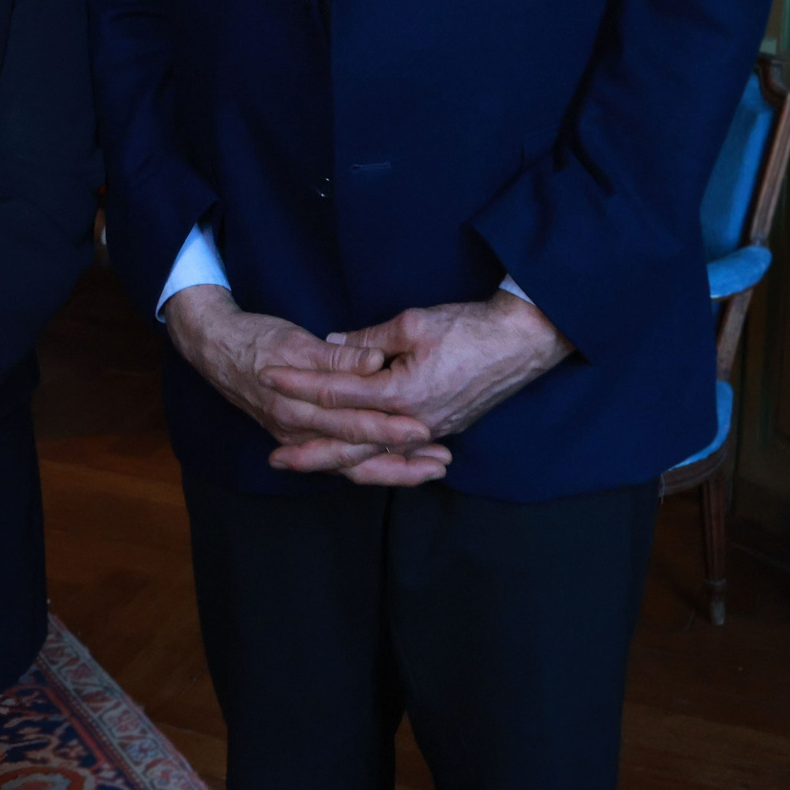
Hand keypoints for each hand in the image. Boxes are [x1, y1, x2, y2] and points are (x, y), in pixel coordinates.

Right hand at [164, 285, 449, 487]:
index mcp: (298, 411)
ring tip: (432, 468)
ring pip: (352, 467)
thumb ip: (336, 356)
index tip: (425, 429)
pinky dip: (372, 464)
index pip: (352, 426)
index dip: (390, 429)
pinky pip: (341, 461)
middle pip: (357, 460)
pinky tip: (398, 462)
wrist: (215, 348)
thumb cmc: (255, 340)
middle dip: (402, 463)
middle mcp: (299, 434)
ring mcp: (299, 440)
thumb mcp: (294, 341)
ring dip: (393, 469)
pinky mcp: (301, 437)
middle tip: (441, 463)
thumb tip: (374, 361)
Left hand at [262, 291, 571, 464]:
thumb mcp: (412, 323)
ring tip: (306, 466)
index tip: (268, 378)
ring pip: (375, 457)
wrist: (521, 342)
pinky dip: (375, 462)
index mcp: (400, 394)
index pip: (337, 392)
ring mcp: (429, 431)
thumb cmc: (468, 328)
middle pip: (350, 444)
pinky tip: (356, 465)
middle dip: (309, 451)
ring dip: (338, 462)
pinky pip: (399, 455)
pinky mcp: (442, 429)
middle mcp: (412, 422)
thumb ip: (368, 342)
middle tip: (274, 458)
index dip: (300, 385)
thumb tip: (332, 346)